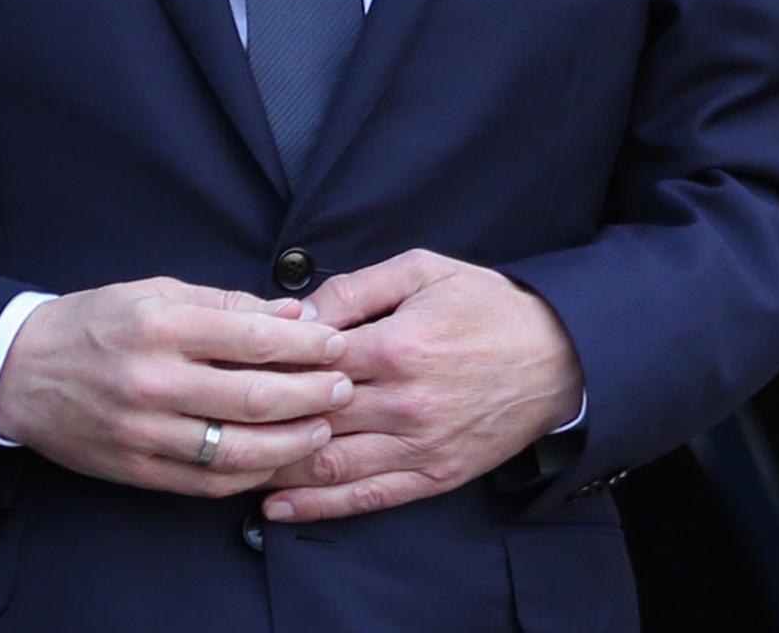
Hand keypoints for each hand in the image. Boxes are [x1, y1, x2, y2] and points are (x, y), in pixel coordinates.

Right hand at [0, 278, 349, 496]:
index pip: (255, 340)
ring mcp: (143, 432)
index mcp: (161, 327)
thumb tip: (294, 314)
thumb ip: (228, 304)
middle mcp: (153, 381)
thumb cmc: (96, 323)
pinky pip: (207, 483)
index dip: (309, 346)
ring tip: (322, 428)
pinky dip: (250, 476)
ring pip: (237, 449)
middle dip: (312, 395)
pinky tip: (277, 461)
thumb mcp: (157, 292)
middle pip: (255, 398)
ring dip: (292, 443)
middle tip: (344, 389)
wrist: (19, 372)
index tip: (339, 345)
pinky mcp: (135, 470)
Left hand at [260, 250, 584, 522]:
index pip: (306, 363)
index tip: (232, 365)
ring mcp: (418, 444)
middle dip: (257, 419)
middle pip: (308, 418)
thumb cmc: (493, 308)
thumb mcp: (427, 271)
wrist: (562, 357)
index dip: (263, 365)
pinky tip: (276, 507)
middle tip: (216, 416)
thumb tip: (300, 311)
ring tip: (232, 465)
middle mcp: (402, 402)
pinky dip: (316, 506)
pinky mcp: (433, 475)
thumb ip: (358, 286)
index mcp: (397, 346)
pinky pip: (365, 497)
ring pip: (327, 465)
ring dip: (274, 468)